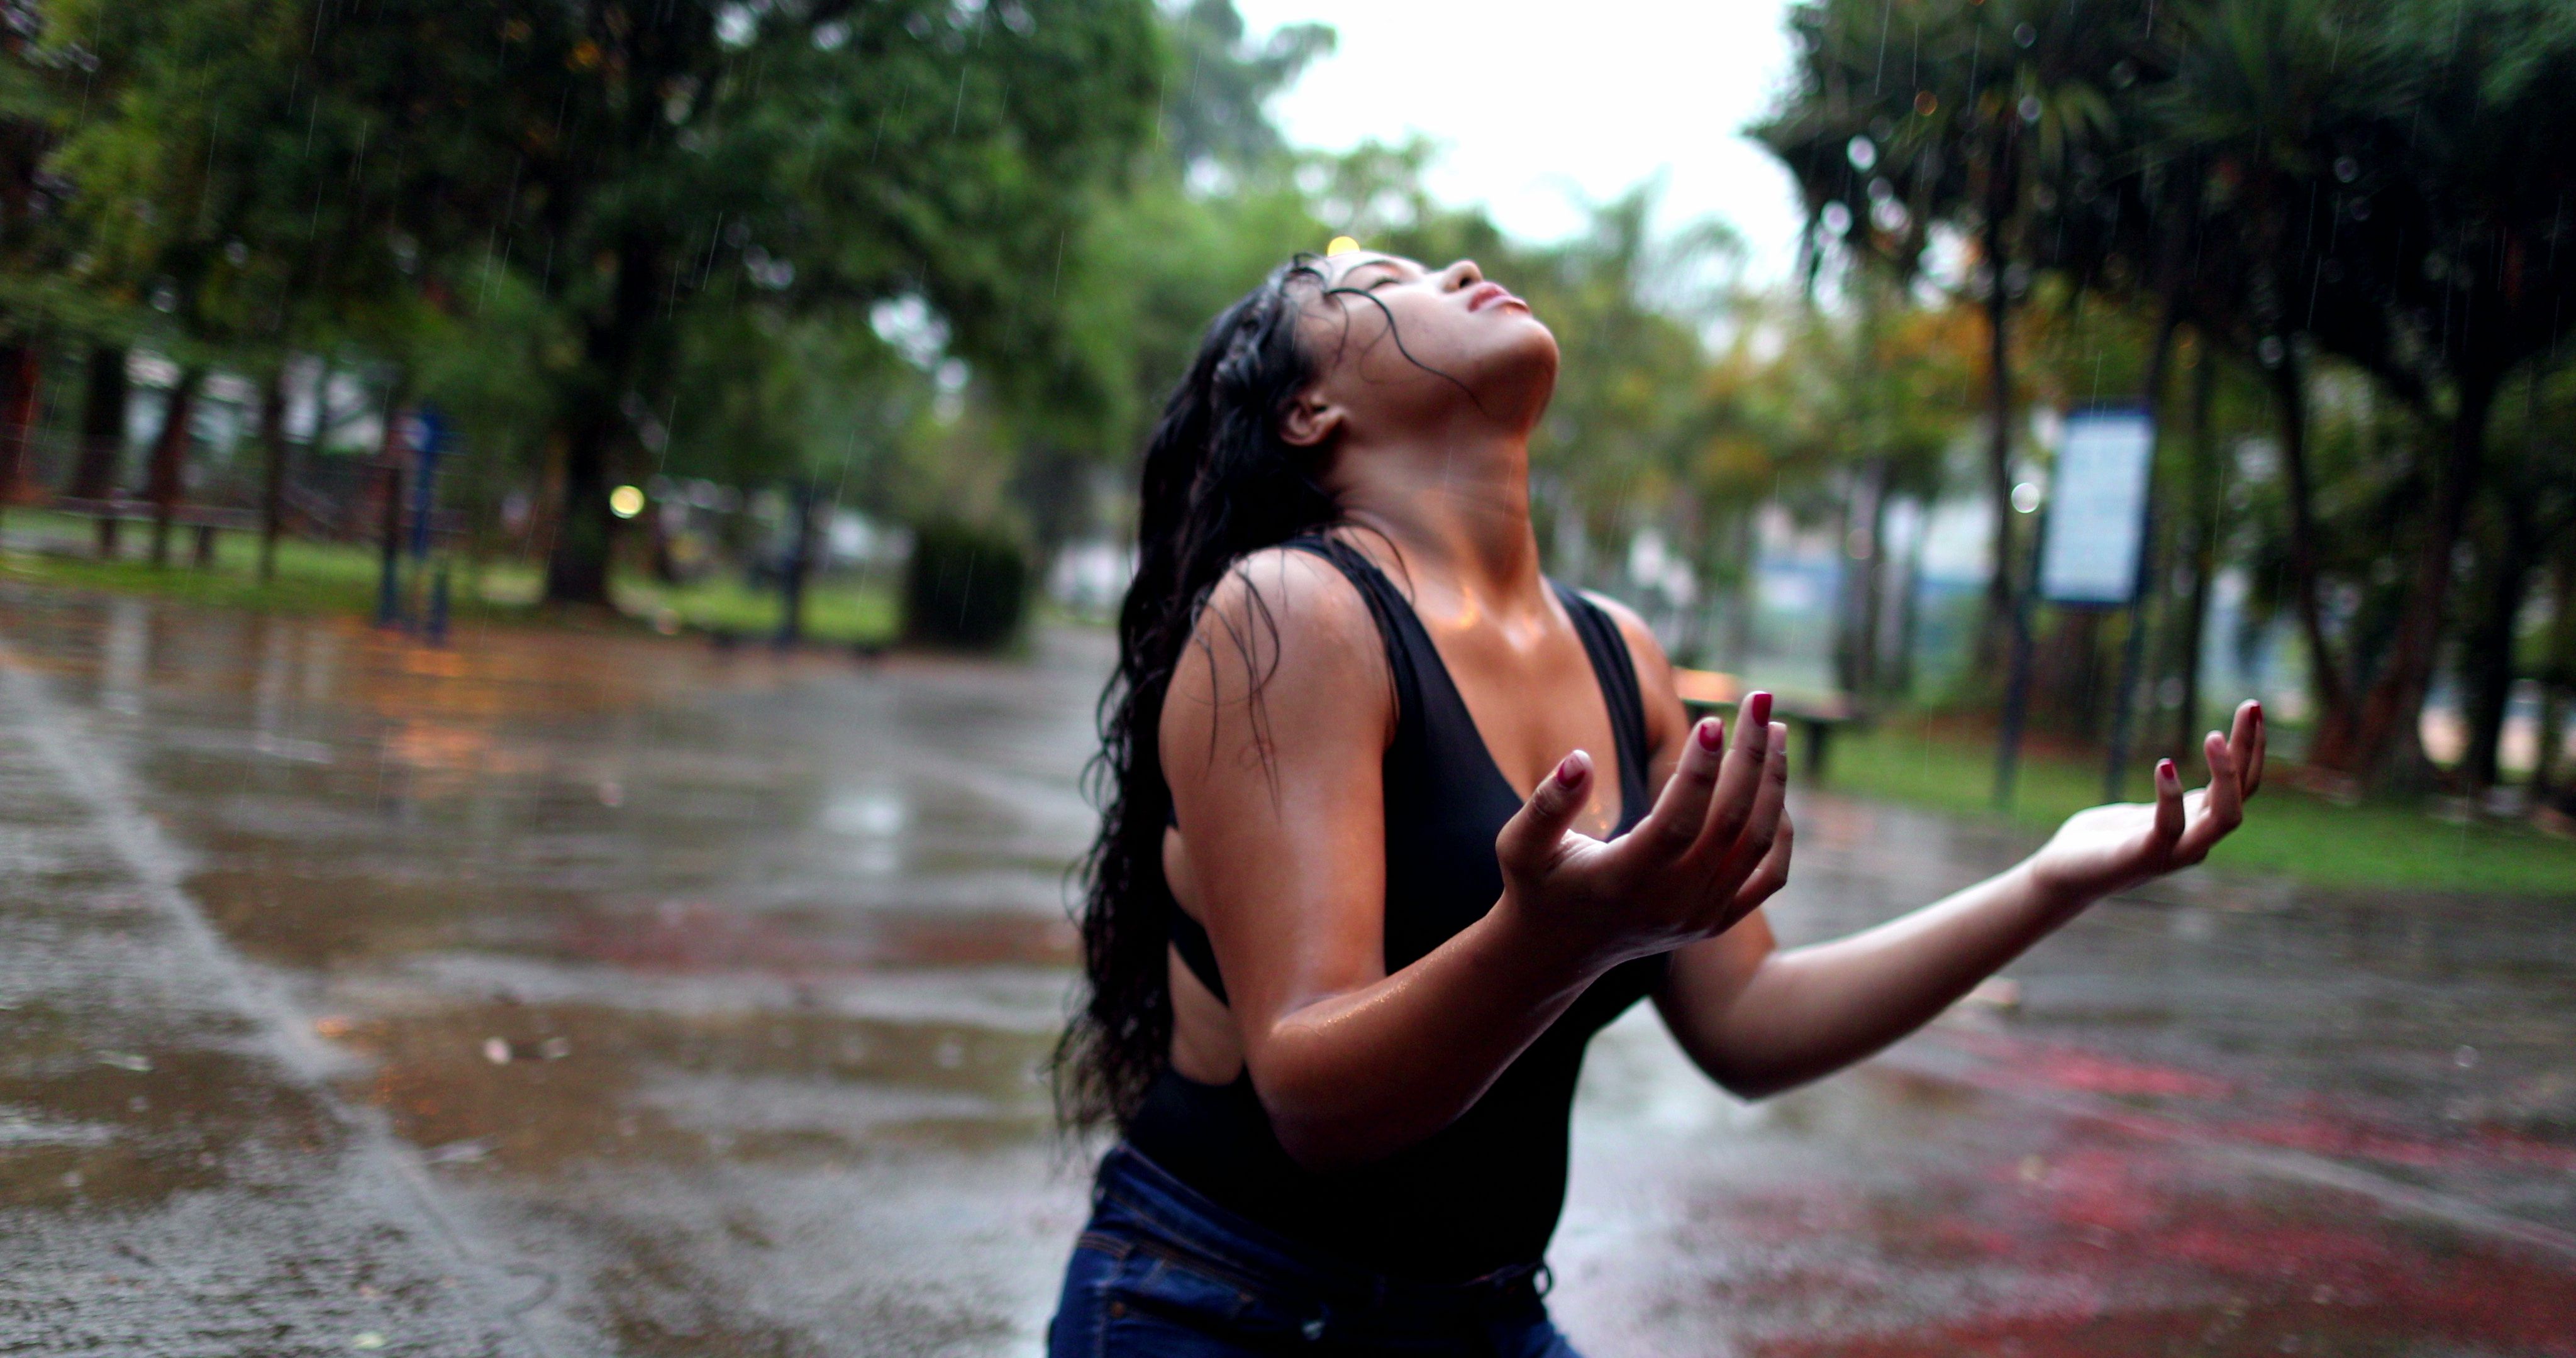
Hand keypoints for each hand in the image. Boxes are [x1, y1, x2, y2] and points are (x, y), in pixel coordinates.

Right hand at [1494, 692, 1794, 971]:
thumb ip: (1548, 804)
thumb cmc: (1537, 885)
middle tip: (1760, 699)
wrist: (1557, 951)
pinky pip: (1769, 875)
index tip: (1712, 719)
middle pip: (1731, 824)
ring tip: (1776, 728)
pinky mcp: (1717, 920)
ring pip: (1758, 843)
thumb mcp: (1520, 846)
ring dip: (1772, 782)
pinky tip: (1774, 785)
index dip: (1699, 771)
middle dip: (1751, 756)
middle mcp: (1672, 904)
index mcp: (1623, 882)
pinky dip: (1782, 831)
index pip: (1677, 822)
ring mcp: (1701, 916)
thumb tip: (1580, 759)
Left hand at [2027, 700, 2266, 908]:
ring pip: (2224, 817)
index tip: (2252, 707)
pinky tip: (2165, 764)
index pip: (2244, 785)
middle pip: (2243, 794)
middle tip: (2251, 705)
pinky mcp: (2141, 858)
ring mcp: (2174, 854)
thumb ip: (2168, 800)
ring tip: (2214, 735)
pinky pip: (2169, 829)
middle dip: (2250, 749)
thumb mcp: (2144, 812)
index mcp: (2199, 825)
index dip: (2252, 747)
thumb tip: (2176, 772)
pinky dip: (2170, 796)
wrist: (2062, 876)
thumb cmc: (2101, 841)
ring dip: (2226, 775)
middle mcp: (2197, 841)